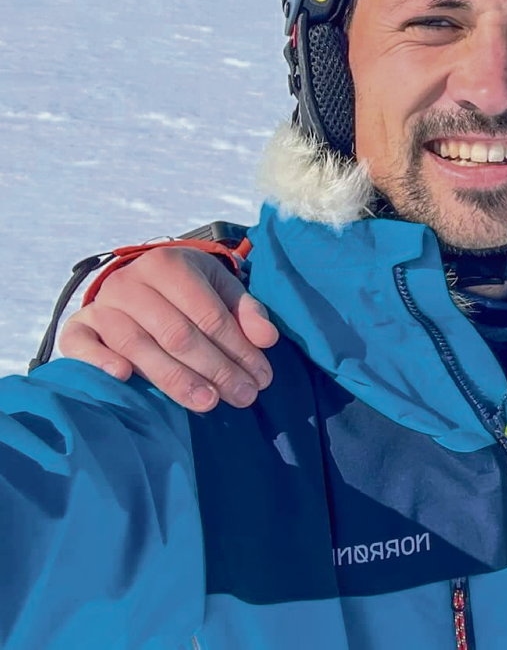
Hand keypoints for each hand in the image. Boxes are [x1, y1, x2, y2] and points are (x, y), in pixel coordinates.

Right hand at [57, 247, 278, 411]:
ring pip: (137, 345)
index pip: (209, 314)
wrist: (135, 281)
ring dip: (175, 378)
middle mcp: (130, 283)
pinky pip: (80, 345)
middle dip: (215, 369)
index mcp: (169, 265)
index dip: (238, 349)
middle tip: (243, 396)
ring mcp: (100, 305)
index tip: (261, 378)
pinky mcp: (78, 327)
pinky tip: (124, 379)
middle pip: (177, 334)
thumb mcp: (219, 288)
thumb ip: (245, 311)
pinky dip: (99, 362)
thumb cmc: (186, 289)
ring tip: (208, 403)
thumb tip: (267, 339)